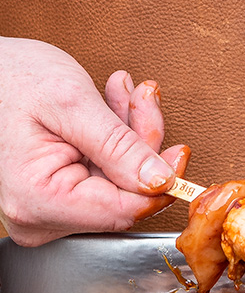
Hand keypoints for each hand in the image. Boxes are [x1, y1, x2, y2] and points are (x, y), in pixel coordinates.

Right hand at [0, 40, 188, 245]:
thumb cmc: (8, 78)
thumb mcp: (71, 103)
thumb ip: (119, 147)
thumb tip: (160, 180)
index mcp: (39, 200)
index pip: (124, 211)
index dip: (161, 182)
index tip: (179, 152)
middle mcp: (39, 214)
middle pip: (125, 195)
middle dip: (142, 145)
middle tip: (143, 98)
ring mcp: (47, 207)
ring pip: (119, 182)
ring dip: (131, 135)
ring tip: (125, 93)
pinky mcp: (56, 194)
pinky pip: (104, 174)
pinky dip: (116, 140)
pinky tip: (113, 106)